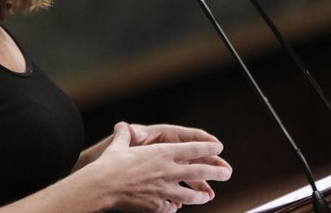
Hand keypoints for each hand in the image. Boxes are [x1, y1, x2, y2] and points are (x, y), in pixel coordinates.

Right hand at [90, 122, 231, 212]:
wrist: (103, 187)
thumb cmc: (109, 164)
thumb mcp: (118, 145)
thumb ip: (124, 136)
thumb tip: (121, 126)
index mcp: (162, 153)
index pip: (192, 150)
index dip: (207, 149)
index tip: (218, 148)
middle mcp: (167, 171)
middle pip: (199, 172)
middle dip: (216, 172)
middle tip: (227, 172)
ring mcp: (164, 190)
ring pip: (190, 194)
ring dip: (201, 195)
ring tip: (208, 196)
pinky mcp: (157, 205)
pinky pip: (171, 207)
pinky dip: (174, 207)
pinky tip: (175, 207)